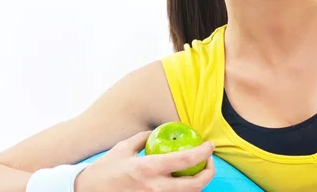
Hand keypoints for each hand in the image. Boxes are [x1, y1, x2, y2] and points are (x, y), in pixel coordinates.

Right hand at [74, 130, 215, 191]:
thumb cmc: (106, 169)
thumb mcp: (124, 148)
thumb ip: (144, 138)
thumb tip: (160, 130)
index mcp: (148, 169)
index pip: (185, 160)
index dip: (203, 153)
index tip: (210, 145)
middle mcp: (155, 188)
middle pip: (195, 186)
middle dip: (209, 173)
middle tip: (209, 161)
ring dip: (198, 183)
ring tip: (199, 170)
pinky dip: (183, 190)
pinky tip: (183, 180)